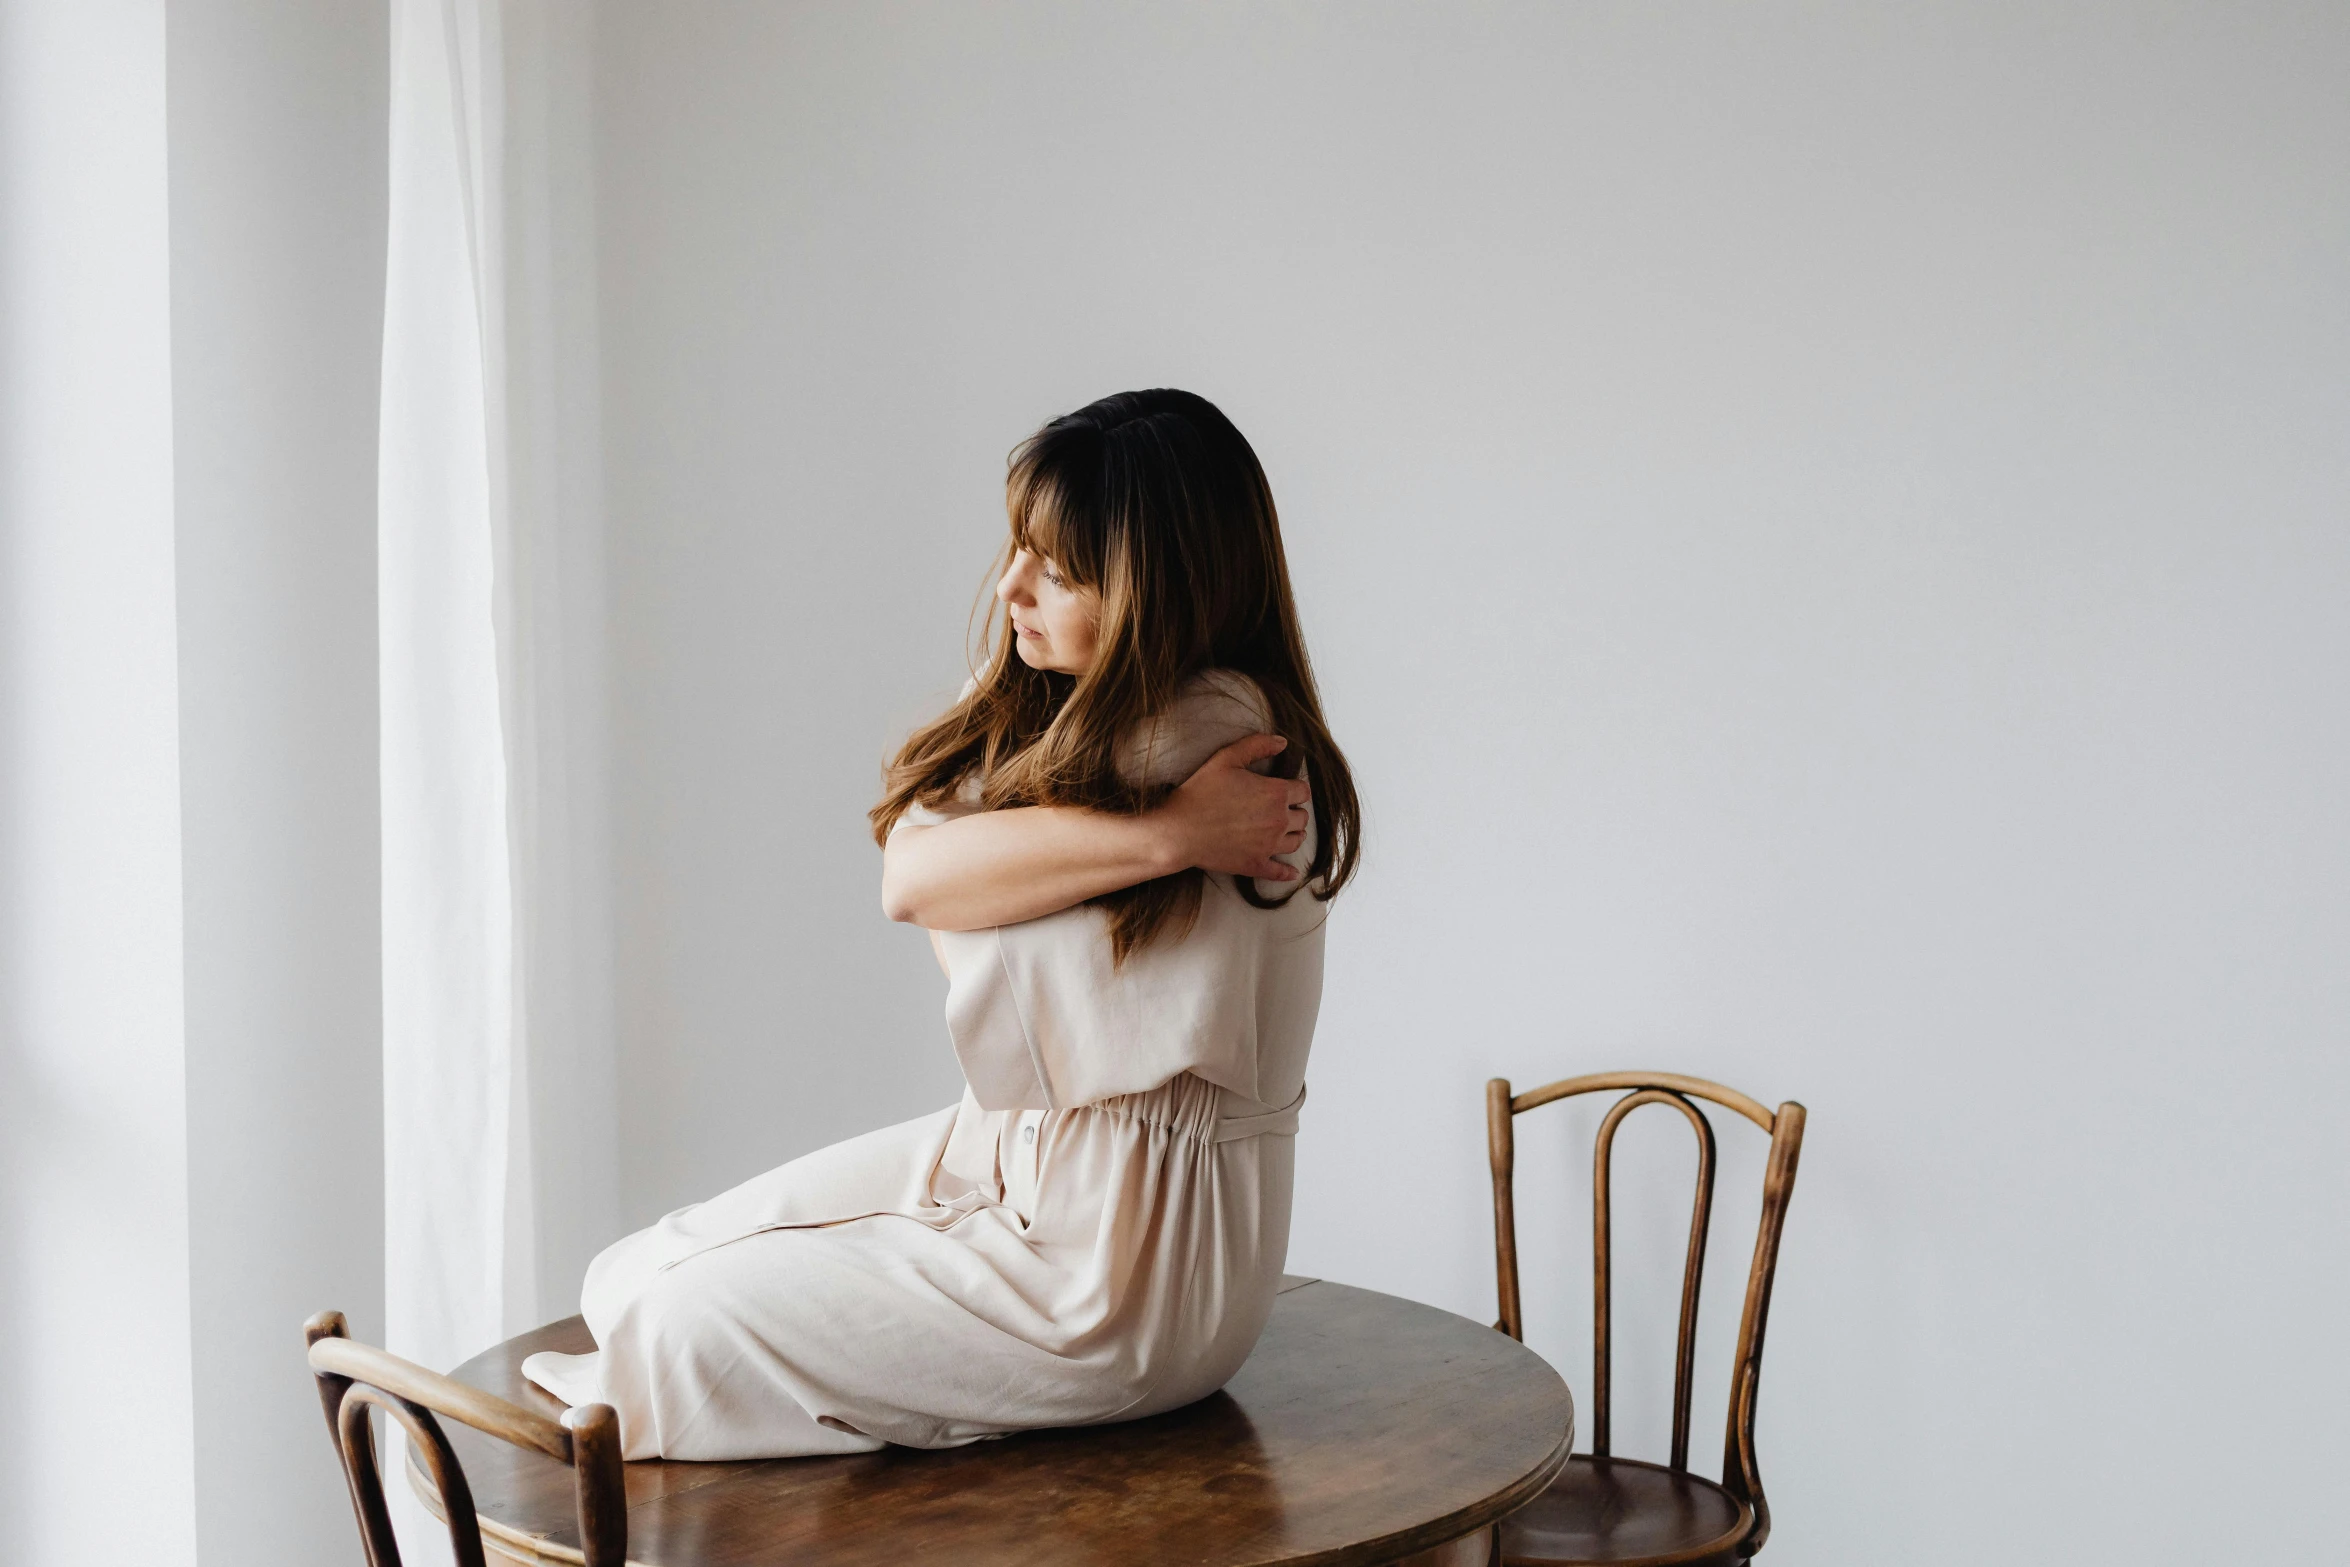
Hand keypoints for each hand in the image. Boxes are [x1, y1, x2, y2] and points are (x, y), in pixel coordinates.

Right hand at [1156, 734, 1309, 881]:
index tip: (1285, 789)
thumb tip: (1283, 742)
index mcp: (1275, 793)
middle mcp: (1279, 821)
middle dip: (1295, 811)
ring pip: (1296, 841)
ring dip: (1294, 834)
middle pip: (1303, 817)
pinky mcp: (1256, 865)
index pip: (1303, 791)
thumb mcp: (1226, 758)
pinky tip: (1292, 872)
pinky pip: (1280, 872)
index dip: (1295, 788)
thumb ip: (1256, 746)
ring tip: (1285, 831)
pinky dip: (1288, 872)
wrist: (1179, 830)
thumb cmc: (1200, 792)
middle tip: (1282, 809)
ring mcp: (1269, 846)